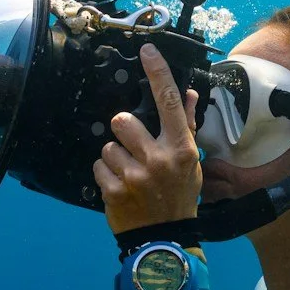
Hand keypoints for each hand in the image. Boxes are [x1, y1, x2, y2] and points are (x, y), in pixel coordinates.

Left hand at [95, 45, 202, 234]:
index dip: (157, 72)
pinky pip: (98, 168)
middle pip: (122, 121)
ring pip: (107, 146)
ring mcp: (135, 177)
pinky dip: (106, 176)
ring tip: (128, 173)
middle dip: (123, 133)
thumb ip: (186, 127)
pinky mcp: (114, 192)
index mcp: (180, 149)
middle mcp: (159, 160)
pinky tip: (120, 188)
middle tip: (133, 149)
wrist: (165, 239)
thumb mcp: (190, 162)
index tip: (147, 50)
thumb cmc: (179, 195)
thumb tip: (189, 94)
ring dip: (114, 158)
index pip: (168, 102)